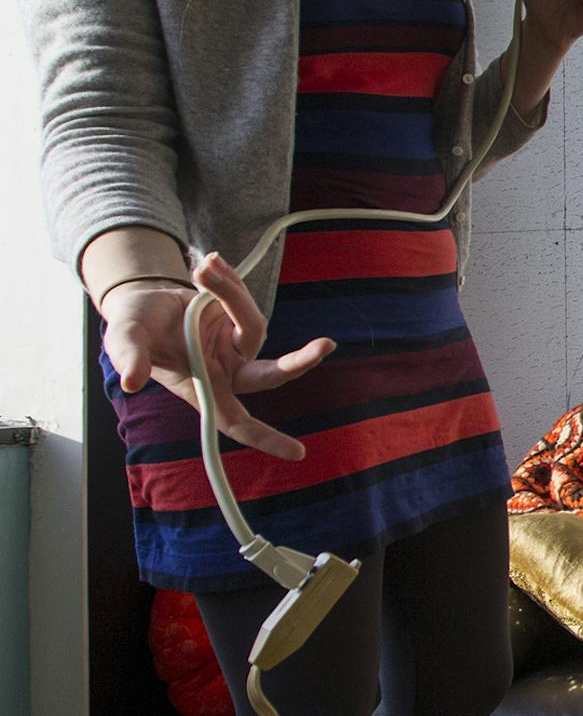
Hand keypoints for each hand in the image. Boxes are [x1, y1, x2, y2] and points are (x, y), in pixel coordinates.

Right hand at [102, 253, 336, 461]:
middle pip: (271, 374)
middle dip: (299, 361)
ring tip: (201, 269)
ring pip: (252, 320)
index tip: (299, 453)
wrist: (140, 299)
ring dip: (230, 292)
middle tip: (325, 345)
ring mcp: (236, 343)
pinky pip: (245, 298)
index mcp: (203, 388)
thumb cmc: (133, 329)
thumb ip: (130, 358)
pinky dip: (229, 279)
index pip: (238, 422)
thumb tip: (132, 380)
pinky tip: (209, 262)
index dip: (266, 438)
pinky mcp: (239, 317)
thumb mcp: (125, 340)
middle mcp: (226, 369)